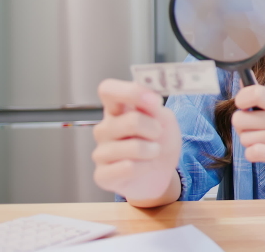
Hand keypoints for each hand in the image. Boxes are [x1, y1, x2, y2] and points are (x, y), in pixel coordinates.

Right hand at [91, 79, 181, 201]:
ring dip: (152, 150)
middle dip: (154, 128)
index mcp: (116, 109)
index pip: (108, 90)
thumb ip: (154, 107)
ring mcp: (100, 152)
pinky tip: (143, 167)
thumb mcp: (164, 119)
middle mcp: (104, 129)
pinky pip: (127, 168)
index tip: (155, 101)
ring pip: (133, 147)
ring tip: (153, 152)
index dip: (131, 92)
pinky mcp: (102, 175)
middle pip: (131, 120)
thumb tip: (150, 98)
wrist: (160, 173)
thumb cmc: (159, 142)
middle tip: (158, 134)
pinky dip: (144, 167)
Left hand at [232, 85, 264, 188]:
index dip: (241, 99)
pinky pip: (254, 152)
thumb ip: (258, 97)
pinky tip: (263, 153)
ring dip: (249, 144)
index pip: (255, 92)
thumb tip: (242, 79)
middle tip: (256, 132)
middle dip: (241, 129)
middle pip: (240, 119)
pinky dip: (252, 155)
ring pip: (245, 138)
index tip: (243, 108)